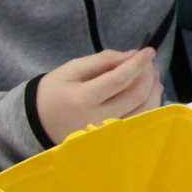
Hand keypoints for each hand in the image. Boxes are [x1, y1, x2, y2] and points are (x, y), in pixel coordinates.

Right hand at [34, 48, 163, 144]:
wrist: (38, 122)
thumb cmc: (54, 92)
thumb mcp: (71, 69)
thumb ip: (102, 60)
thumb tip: (131, 55)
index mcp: (82, 99)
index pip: (119, 80)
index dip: (138, 64)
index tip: (149, 51)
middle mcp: (97, 120)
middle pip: (136, 96)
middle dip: (148, 75)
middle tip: (148, 62)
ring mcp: (107, 134)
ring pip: (144, 112)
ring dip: (153, 90)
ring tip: (150, 74)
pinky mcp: (112, 140)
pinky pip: (139, 122)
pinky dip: (150, 104)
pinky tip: (148, 91)